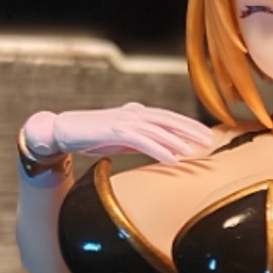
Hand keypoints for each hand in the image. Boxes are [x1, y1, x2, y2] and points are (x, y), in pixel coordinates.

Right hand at [19, 102, 213, 165]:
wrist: (64, 130)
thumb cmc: (92, 135)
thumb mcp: (121, 138)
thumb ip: (140, 139)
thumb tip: (159, 148)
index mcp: (136, 113)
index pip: (168, 118)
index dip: (188, 125)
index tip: (205, 135)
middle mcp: (133, 113)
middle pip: (168, 120)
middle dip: (190, 130)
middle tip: (209, 141)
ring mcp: (124, 120)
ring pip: (158, 130)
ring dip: (177, 142)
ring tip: (194, 152)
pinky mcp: (115, 131)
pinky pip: (142, 141)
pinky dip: (158, 149)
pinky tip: (171, 159)